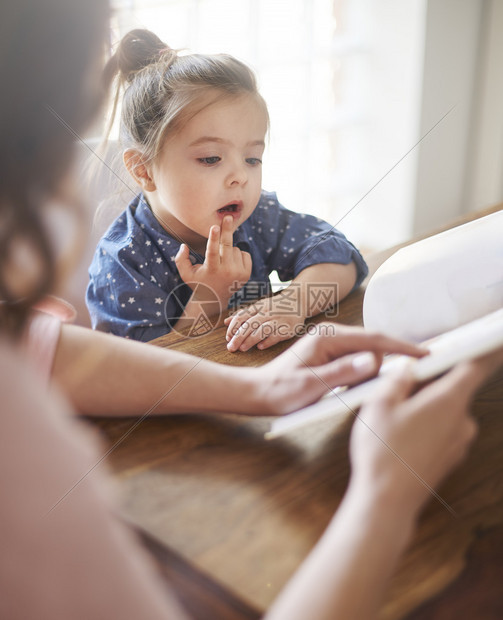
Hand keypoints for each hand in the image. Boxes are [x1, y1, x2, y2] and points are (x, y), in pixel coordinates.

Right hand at [175, 215, 251, 306]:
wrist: (215, 299)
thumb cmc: (198, 283)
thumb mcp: (185, 274)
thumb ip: (181, 259)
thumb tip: (183, 245)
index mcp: (212, 269)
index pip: (212, 251)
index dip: (213, 238)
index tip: (215, 226)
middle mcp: (226, 272)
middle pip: (227, 245)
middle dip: (227, 229)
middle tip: (228, 216)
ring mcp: (238, 273)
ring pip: (234, 248)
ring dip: (228, 249)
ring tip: (222, 261)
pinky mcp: (246, 273)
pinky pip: (244, 253)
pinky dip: (237, 254)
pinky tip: (231, 263)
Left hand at [225, 287, 305, 351]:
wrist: (299, 301)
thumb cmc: (275, 306)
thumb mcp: (259, 306)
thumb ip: (243, 314)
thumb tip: (225, 322)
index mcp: (258, 307)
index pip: (242, 316)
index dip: (233, 327)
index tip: (228, 338)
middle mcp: (267, 313)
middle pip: (250, 324)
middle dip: (239, 336)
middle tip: (231, 347)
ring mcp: (278, 320)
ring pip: (263, 329)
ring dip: (251, 339)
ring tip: (242, 348)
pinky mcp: (288, 328)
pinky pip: (277, 335)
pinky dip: (268, 341)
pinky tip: (260, 347)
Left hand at [251, 324, 427, 414]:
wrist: (259, 393)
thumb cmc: (280, 391)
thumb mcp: (310, 386)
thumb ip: (341, 373)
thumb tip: (373, 361)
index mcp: (328, 338)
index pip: (373, 339)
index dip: (402, 347)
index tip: (425, 354)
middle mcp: (332, 335)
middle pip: (374, 342)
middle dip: (398, 355)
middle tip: (423, 368)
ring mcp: (332, 344)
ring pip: (368, 351)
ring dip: (383, 364)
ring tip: (403, 377)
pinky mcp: (331, 354)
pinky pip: (358, 359)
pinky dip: (370, 369)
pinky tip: (375, 382)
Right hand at [349, 349, 502, 517]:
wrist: (386, 502)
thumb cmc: (383, 452)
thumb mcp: (379, 404)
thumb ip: (397, 379)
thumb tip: (409, 369)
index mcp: (448, 402)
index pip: (476, 367)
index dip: (486, 348)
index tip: (494, 337)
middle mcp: (461, 422)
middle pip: (455, 388)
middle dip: (433, 381)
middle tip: (407, 380)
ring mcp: (458, 442)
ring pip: (445, 411)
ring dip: (426, 405)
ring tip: (394, 414)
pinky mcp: (449, 458)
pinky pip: (441, 430)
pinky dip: (425, 425)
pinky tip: (401, 433)